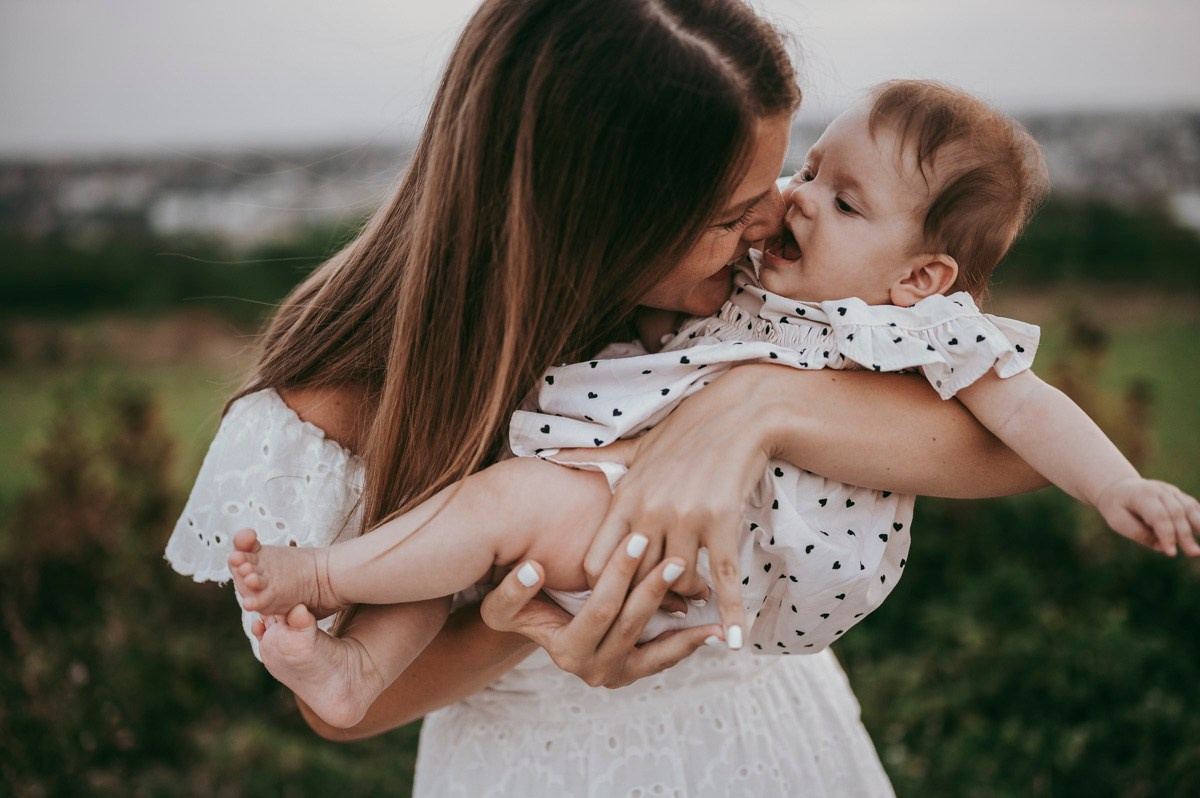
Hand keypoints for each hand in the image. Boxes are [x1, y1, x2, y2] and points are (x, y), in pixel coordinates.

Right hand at [479, 534, 722, 687]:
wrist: (537, 626)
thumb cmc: (520, 607)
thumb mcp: (501, 604)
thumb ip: (512, 589)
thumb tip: (533, 569)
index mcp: (565, 652)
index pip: (600, 609)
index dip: (619, 574)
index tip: (637, 539)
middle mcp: (593, 671)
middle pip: (632, 623)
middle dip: (654, 586)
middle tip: (676, 554)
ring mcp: (616, 675)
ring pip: (656, 645)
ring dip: (682, 620)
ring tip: (705, 594)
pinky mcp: (634, 671)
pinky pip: (666, 659)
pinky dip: (689, 643)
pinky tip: (713, 627)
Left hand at [555, 369, 772, 648]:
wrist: (738, 413)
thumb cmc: (686, 432)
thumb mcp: (634, 447)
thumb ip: (593, 461)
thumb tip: (550, 456)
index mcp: (626, 497)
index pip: (597, 561)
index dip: (602, 587)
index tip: (615, 595)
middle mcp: (650, 511)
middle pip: (634, 579)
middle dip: (642, 600)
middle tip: (652, 615)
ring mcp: (686, 518)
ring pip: (676, 580)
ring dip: (685, 599)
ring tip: (692, 608)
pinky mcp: (721, 521)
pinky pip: (721, 575)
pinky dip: (729, 611)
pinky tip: (734, 640)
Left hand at [1095, 476, 1199, 556]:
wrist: (1118, 488)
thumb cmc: (1117, 507)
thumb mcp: (1118, 521)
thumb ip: (1138, 533)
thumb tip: (1161, 547)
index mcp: (1141, 495)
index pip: (1159, 515)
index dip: (1167, 534)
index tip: (1171, 553)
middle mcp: (1159, 490)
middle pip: (1177, 512)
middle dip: (1185, 535)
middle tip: (1194, 553)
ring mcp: (1170, 491)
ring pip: (1189, 507)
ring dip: (1199, 526)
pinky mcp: (1178, 495)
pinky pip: (1192, 506)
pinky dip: (1199, 517)